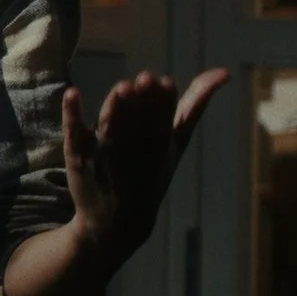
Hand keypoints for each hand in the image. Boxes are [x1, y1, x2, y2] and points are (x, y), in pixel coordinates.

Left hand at [61, 68, 231, 257]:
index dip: (163, 102)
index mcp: (160, 144)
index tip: (164, 83)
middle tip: (144, 80)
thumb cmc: (152, 173)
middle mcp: (134, 148)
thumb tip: (223, 72)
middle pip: (138, 120)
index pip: (163, 119)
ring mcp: (104, 152)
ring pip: (111, 125)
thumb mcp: (177, 143)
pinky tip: (73, 93)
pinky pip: (75, 133)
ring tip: (123, 88)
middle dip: (142, 101)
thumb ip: (196, 105)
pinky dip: (73, 114)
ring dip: (116, 107)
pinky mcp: (78, 154)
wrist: (117, 223)